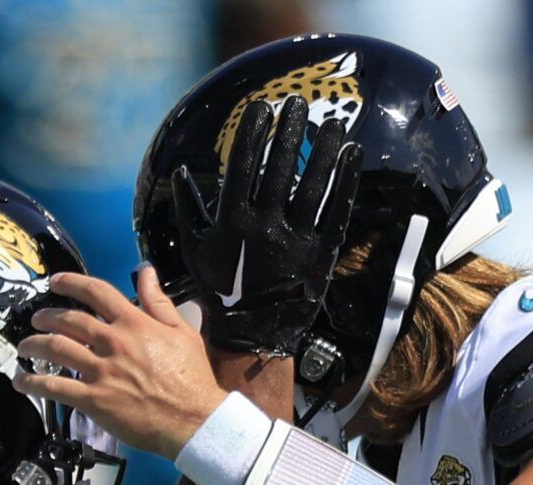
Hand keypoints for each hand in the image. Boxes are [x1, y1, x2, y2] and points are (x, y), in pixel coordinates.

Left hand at [14, 267, 224, 460]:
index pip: (95, 292)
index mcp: (134, 323)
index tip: (56, 282)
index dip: (71, 282)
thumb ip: (158, 302)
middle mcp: (113, 342)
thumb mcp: (182, 331)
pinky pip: (54, 387)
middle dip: (46, 316)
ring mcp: (101, 371)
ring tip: (25, 346)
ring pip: (55, 348)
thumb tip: (147, 273)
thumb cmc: (191, 380)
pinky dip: (33, 382)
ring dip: (33, 344)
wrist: (193, 419)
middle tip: (37, 319)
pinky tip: (22, 381)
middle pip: (68, 319)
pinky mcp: (93, 399)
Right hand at [172, 95, 361, 355]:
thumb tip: (180, 173)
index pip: (243, 165)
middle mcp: (265, 225)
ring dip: (324, 149)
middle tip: (298, 103)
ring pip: (313, 184)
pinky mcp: (320, 252)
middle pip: (280, 167)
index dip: (253, 133)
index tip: (262, 108)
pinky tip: (352, 156)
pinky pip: (335, 211)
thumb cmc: (220, 290)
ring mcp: (295, 238)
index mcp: (233, 221)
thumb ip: (187, 209)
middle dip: (289, 131)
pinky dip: (345, 182)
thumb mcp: (194, 250)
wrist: (250, 334)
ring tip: (333, 122)